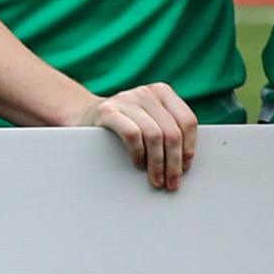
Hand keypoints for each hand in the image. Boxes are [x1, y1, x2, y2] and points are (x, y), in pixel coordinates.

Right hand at [79, 82, 200, 193]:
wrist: (84, 115)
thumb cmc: (124, 124)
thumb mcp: (150, 119)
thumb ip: (168, 129)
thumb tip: (186, 162)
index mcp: (162, 92)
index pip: (187, 120)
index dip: (189, 147)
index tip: (185, 168)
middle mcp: (145, 92)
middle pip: (171, 131)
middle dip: (174, 162)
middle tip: (172, 182)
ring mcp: (125, 99)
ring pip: (154, 135)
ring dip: (157, 163)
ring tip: (156, 179)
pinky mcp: (107, 111)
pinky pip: (132, 135)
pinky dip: (138, 154)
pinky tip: (138, 164)